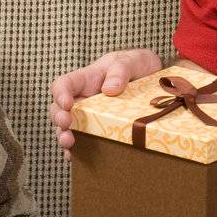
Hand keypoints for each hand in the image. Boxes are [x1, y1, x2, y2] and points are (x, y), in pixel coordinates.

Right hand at [49, 48, 161, 163]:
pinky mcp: (101, 130)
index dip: (60, 93)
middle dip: (59, 118)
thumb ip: (121, 69)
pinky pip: (84, 141)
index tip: (67, 104)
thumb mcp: (134, 60)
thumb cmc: (139, 65)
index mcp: (89, 79)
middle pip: (60, 109)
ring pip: (68, 128)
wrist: (157, 82)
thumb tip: (109, 89)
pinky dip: (77, 150)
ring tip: (69, 144)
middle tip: (67, 125)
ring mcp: (91, 117)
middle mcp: (85, 99)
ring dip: (64, 136)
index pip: (65, 84)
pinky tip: (75, 157)